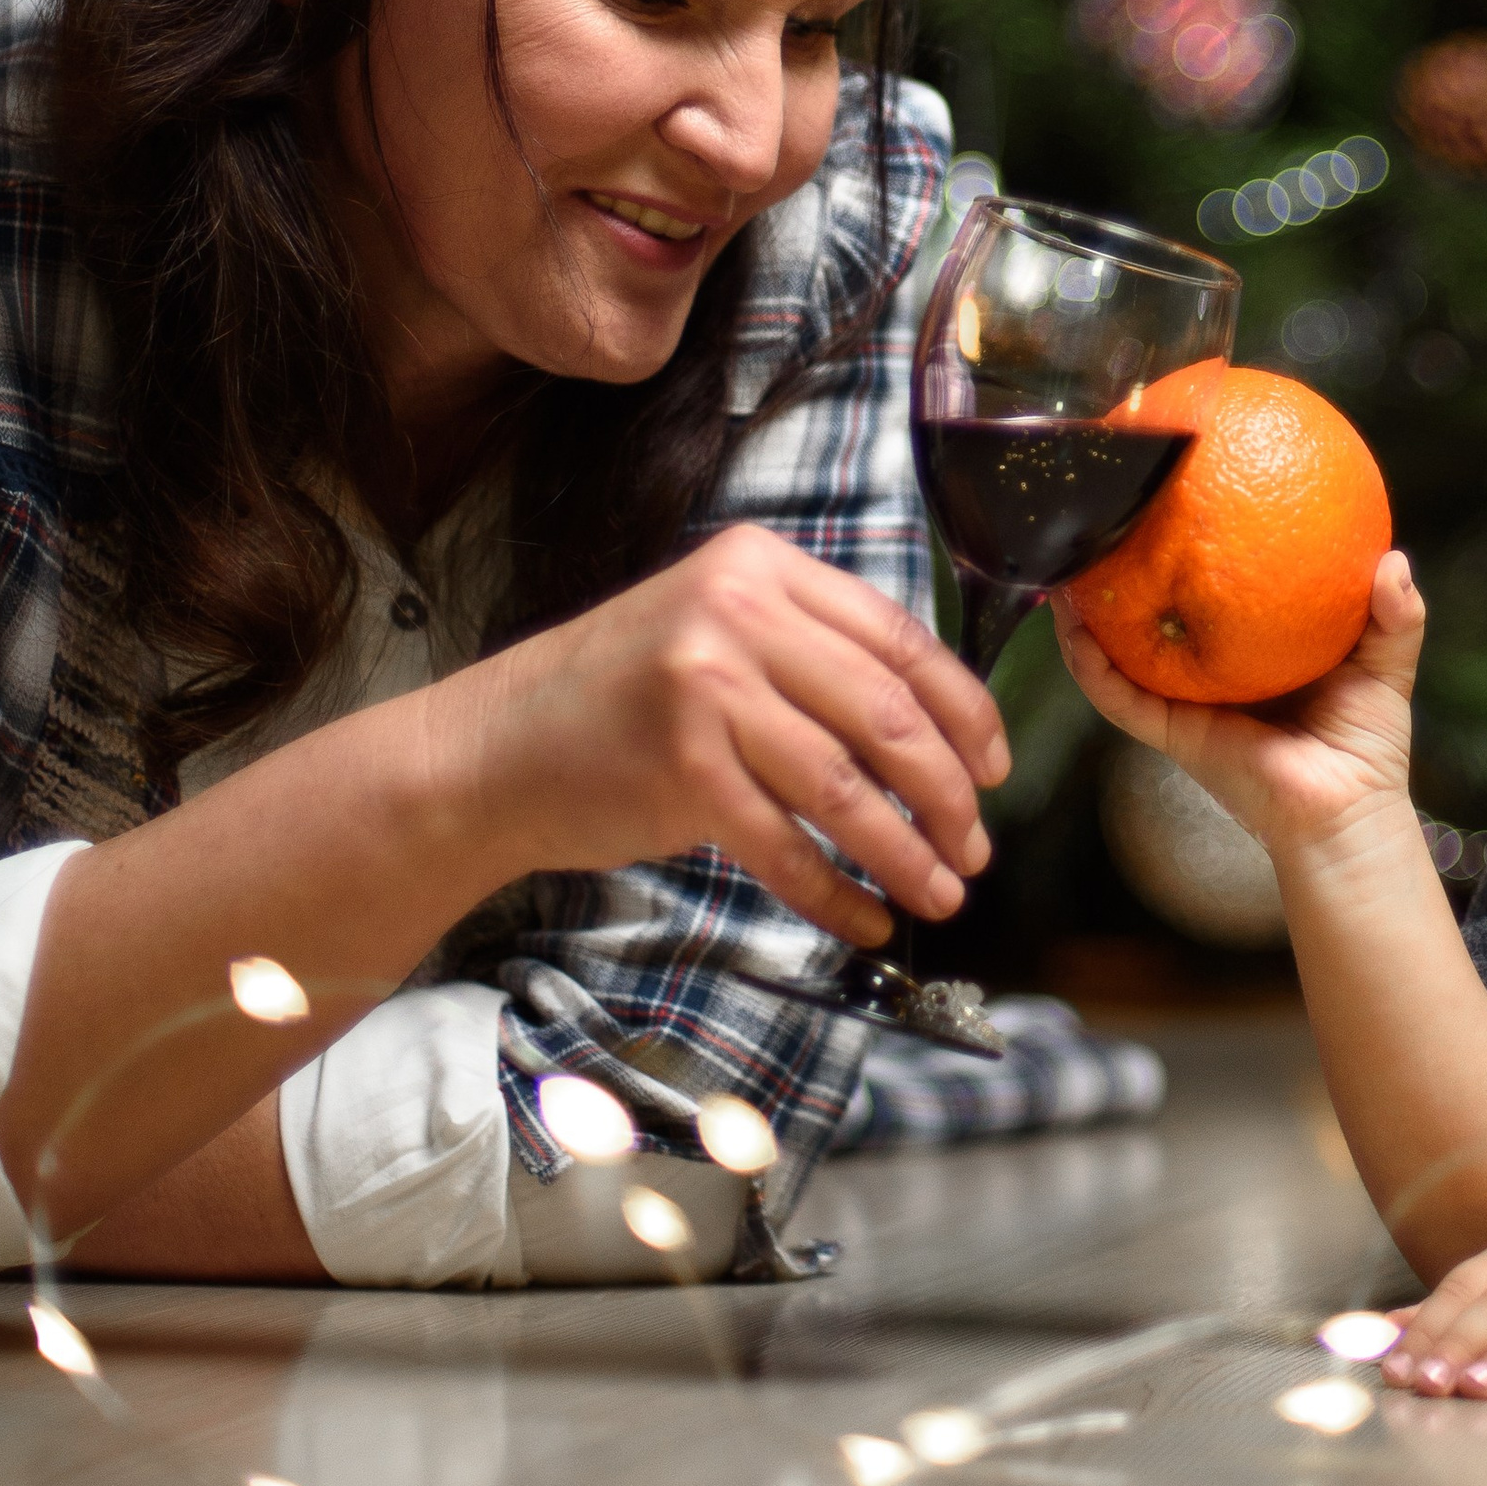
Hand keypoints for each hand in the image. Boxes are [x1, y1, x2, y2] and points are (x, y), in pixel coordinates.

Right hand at [434, 524, 1006, 945]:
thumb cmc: (616, 700)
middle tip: (976, 848)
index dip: (966, 712)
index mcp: (761, 566)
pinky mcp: (681, 766)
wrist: (490, 750)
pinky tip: (865, 919)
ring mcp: (706, 686)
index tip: (996, 768)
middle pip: (889, 712)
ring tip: (940, 892)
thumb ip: (809, 654)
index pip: (900, 638)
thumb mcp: (714, 632)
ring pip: (848, 784)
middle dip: (949, 793)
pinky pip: (787, 844)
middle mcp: (736, 610)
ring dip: (907, 852)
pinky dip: (837, 892)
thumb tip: (937, 733)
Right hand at [1051, 550, 1421, 865]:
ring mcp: (1185, 704)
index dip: (1192, 558)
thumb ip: (1396, 613)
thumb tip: (1393, 560)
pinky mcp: (1173, 734)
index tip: (1176, 509)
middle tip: (1104, 526)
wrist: (1348, 812)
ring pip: (1121, 655)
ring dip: (1087, 618)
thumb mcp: (1385, 663)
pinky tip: (1073, 632)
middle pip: (1155, 620)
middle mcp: (1210, 675)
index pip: (1214, 599)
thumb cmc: (1366, 744)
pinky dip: (1092, 669)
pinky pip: (1121, 698)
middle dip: (1122, 579)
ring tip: (1063, 571)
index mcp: (1252, 654)